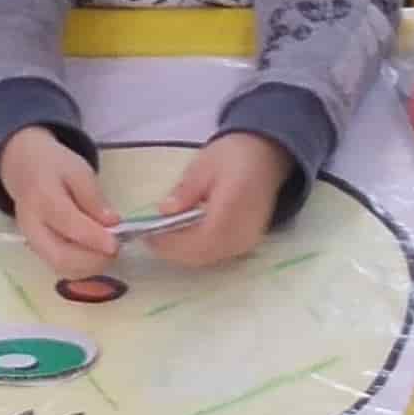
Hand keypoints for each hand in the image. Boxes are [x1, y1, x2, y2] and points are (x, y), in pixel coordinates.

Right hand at [0, 127, 119, 276]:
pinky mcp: (36, 250)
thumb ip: (94, 198)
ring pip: (61, 267)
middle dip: (92, 260)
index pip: (68, 224)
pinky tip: (95, 255)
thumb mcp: (79, 170)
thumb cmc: (53, 166)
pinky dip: (81, 267)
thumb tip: (112, 223)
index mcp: (42, 197)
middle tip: (115, 250)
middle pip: (60, 256)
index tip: (116, 244)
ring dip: (89, 267)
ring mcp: (31, 241)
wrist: (23, 168)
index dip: (94, 238)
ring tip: (107, 252)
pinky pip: (59, 267)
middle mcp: (32, 225)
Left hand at [147, 132, 295, 268]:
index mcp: (233, 206)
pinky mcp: (249, 243)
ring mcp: (249, 239)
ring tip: (164, 239)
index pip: (200, 238)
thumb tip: (164, 211)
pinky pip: (219, 255)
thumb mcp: (203, 165)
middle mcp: (244, 229)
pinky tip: (184, 239)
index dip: (172, 243)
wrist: (265, 156)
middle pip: (204, 254)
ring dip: (184, 253)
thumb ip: (185, 190)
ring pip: (210, 258)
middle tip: (151, 239)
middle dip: (174, 251)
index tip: (148, 236)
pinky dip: (198, 251)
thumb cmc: (232, 156)